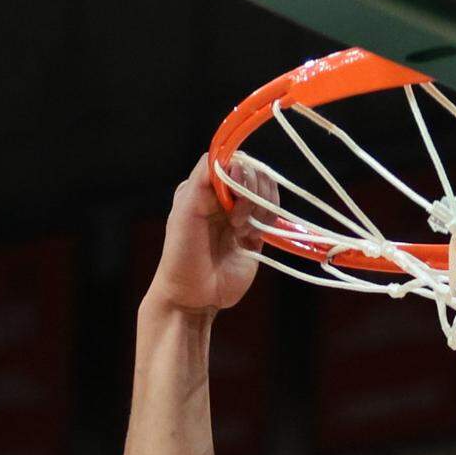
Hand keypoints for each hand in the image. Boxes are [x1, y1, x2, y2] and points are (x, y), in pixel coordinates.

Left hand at [149, 152, 278, 314]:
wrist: (193, 296)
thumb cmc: (181, 253)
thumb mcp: (185, 211)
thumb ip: (203, 180)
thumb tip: (228, 157)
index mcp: (204, 185)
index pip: (233, 159)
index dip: (241, 171)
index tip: (235, 190)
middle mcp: (224, 196)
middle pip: (255, 173)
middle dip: (251, 192)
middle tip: (235, 219)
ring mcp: (242, 215)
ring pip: (268, 192)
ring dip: (260, 208)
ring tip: (241, 230)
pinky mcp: (256, 235)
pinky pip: (274, 216)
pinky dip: (268, 223)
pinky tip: (249, 238)